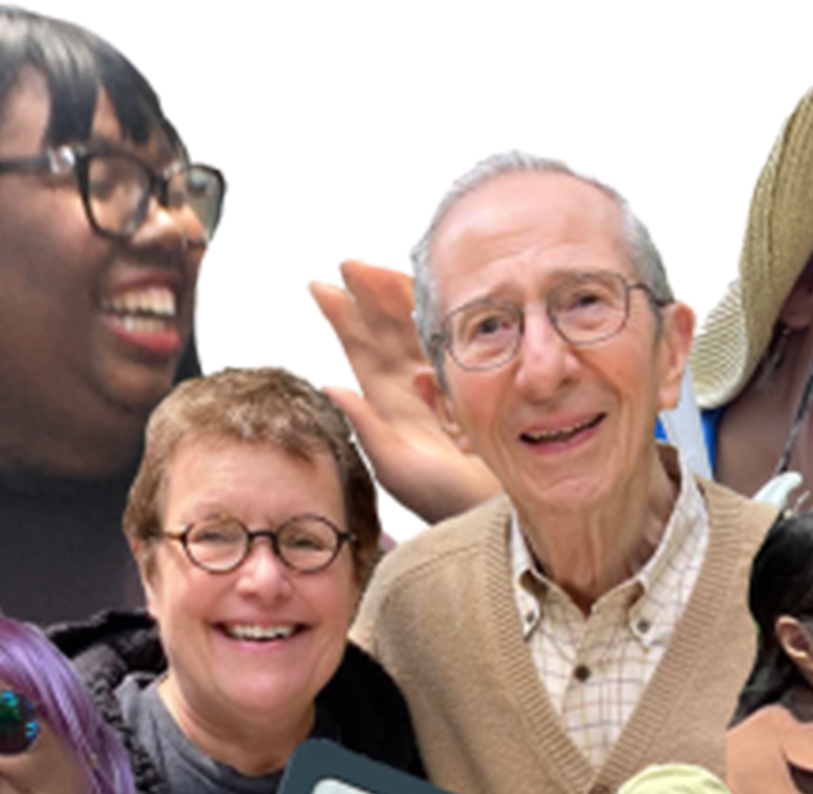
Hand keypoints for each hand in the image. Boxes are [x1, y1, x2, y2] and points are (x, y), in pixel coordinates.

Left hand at [310, 260, 500, 522]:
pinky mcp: (473, 379)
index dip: (342, 320)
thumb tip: (331, 387)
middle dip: (368, 295)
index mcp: (387, 406)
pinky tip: (425, 292)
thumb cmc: (442, 498)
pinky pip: (451, 338)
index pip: (360, 352)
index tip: (321, 287)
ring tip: (377, 270)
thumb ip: (364, 425)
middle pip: (386, 331)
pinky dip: (438, 314)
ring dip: (397, 297)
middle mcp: (412, 390)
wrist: (491, 509)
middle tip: (349, 264)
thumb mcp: (394, 465)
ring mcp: (443, 381)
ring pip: (416, 328)